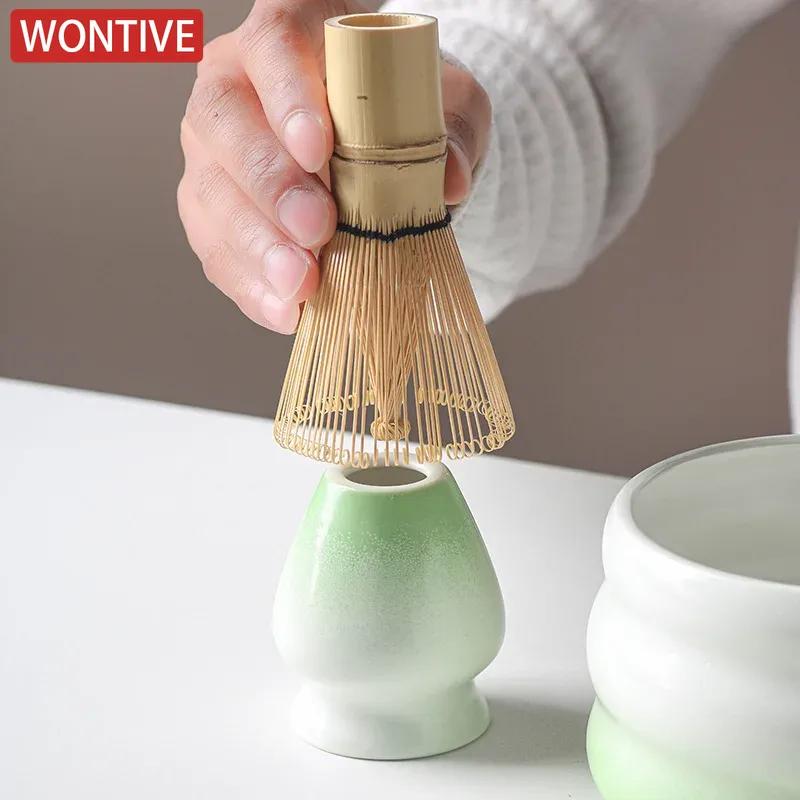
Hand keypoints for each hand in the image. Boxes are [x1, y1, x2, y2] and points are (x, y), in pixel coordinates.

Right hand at [178, 1, 490, 332]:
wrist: (382, 157)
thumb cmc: (406, 114)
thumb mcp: (448, 108)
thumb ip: (452, 131)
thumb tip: (448, 180)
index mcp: (289, 35)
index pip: (275, 44)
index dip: (288, 95)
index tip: (319, 150)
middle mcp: (233, 85)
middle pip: (225, 121)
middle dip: (270, 183)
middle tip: (316, 229)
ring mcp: (212, 152)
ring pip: (210, 193)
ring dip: (256, 245)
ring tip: (302, 285)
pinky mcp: (210, 211)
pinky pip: (215, 250)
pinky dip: (251, 286)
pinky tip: (288, 311)